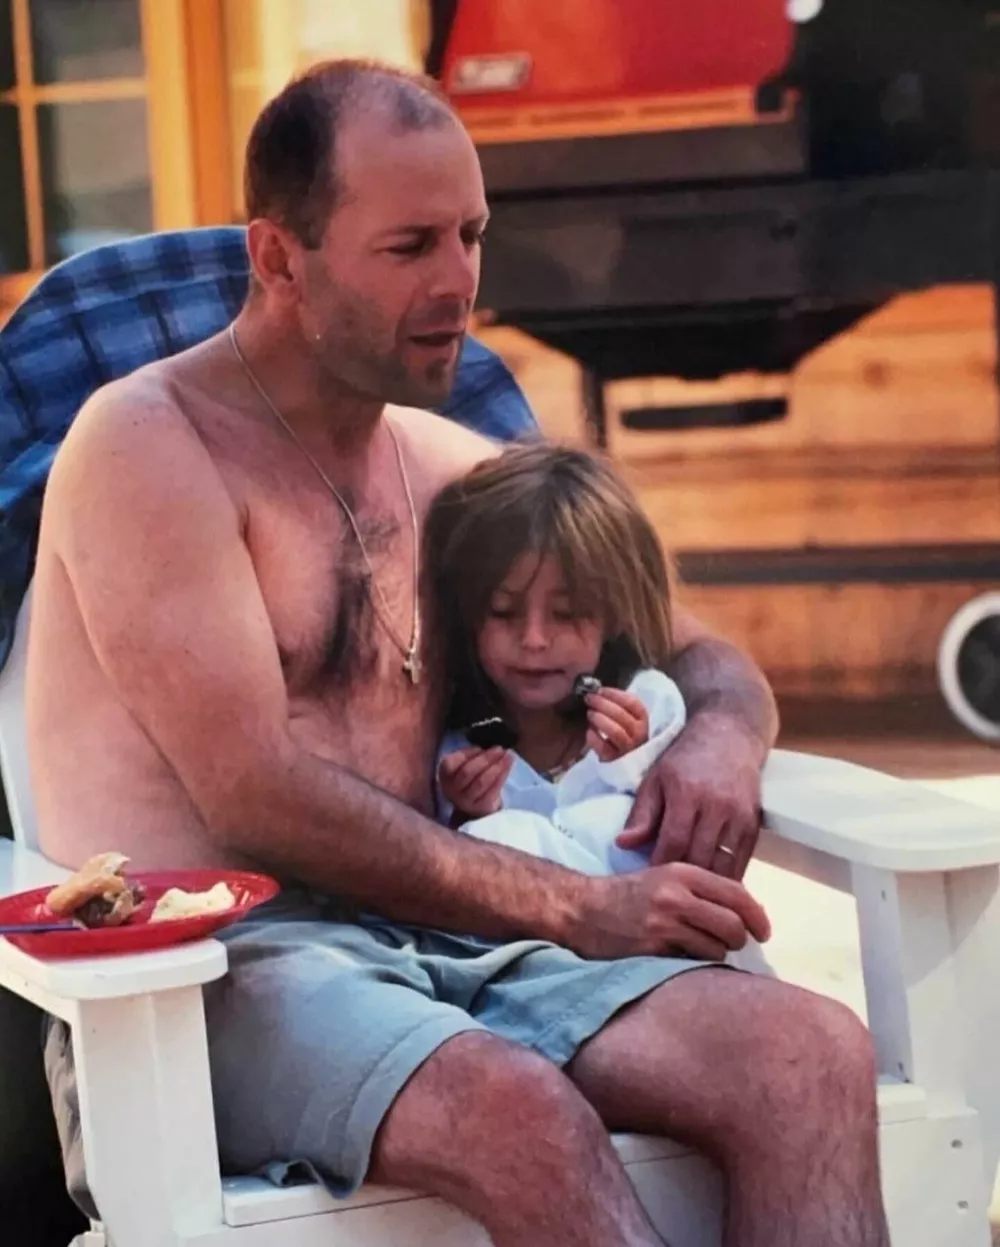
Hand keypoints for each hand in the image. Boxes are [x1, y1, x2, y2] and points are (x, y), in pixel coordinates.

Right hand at [439, 746, 512, 820]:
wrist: (475, 804)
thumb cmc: (470, 778)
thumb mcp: (464, 764)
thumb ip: (469, 755)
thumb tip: (485, 749)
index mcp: (445, 775)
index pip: (451, 763)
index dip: (467, 754)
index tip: (481, 748)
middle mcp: (452, 790)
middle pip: (468, 772)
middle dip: (485, 758)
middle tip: (499, 749)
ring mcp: (466, 801)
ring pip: (481, 782)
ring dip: (497, 767)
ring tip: (508, 756)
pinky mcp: (481, 807)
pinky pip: (492, 791)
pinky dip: (502, 776)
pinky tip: (508, 766)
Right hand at [571, 861, 770, 961]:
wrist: (582, 908)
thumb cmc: (626, 895)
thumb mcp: (663, 878)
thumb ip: (699, 890)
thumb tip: (741, 911)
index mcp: (683, 872)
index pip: (737, 893)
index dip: (757, 915)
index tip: (763, 931)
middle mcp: (677, 894)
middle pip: (733, 924)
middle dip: (738, 939)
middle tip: (731, 945)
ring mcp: (665, 921)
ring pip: (716, 946)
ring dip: (716, 954)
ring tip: (700, 950)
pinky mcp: (654, 946)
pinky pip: (693, 961)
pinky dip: (695, 963)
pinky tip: (682, 957)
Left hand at [584, 687, 648, 761]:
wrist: (623, 762)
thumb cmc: (623, 734)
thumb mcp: (627, 718)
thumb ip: (617, 705)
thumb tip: (597, 691)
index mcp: (643, 720)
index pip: (632, 703)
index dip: (615, 694)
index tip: (600, 690)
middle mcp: (639, 734)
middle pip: (621, 715)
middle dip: (602, 704)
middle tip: (589, 699)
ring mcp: (628, 748)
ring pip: (615, 731)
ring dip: (599, 719)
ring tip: (590, 714)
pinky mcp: (615, 760)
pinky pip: (603, 746)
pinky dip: (594, 737)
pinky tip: (589, 732)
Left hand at [616, 717, 762, 878]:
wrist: (730, 737)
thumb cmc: (685, 759)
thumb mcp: (656, 779)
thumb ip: (642, 814)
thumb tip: (622, 845)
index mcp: (687, 793)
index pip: (673, 842)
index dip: (660, 865)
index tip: (651, 878)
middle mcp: (717, 806)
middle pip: (699, 857)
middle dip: (683, 877)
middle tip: (669, 890)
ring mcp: (739, 816)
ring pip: (723, 864)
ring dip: (707, 882)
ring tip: (691, 892)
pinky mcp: (755, 823)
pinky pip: (743, 861)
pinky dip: (729, 876)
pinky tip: (714, 885)